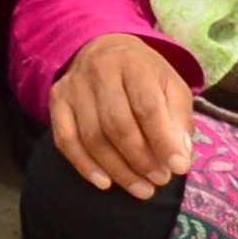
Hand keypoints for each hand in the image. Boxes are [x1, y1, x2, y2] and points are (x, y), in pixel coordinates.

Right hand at [47, 31, 197, 199]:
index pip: (147, 106)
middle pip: (117, 124)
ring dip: (118, 170)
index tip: (178, 169)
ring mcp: (74, 84)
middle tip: (160, 180)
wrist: (106, 50)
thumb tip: (180, 160)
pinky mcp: (57, 99)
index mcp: (133, 61)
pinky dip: (85, 166)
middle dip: (141, 159)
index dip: (163, 141)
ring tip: (141, 188)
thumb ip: (179, 121)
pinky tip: (105, 183)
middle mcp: (99, 68)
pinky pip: (66, 140)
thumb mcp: (171, 86)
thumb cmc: (145, 76)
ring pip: (92, 136)